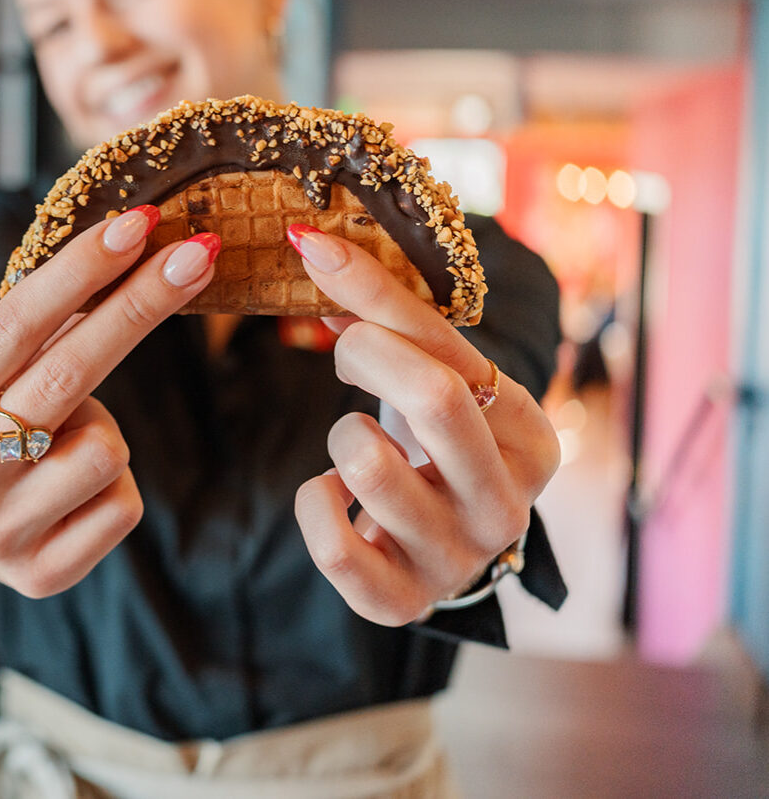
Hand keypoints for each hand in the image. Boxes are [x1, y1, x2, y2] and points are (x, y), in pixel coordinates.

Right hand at [0, 207, 219, 597]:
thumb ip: (33, 330)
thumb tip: (131, 248)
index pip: (16, 326)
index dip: (81, 271)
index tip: (137, 225)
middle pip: (70, 373)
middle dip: (140, 305)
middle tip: (196, 256)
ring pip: (107, 447)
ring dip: (104, 429)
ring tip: (62, 439)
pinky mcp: (41, 575)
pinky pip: (123, 503)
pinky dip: (112, 485)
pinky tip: (71, 489)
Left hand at [288, 224, 560, 625]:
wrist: (440, 544)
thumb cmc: (438, 444)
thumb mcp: (439, 380)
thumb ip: (393, 321)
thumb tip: (319, 251)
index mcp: (534, 441)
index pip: (451, 353)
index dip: (372, 294)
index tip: (314, 246)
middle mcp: (506, 508)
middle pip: (431, 399)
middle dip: (365, 352)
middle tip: (345, 348)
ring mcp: (455, 561)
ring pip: (366, 465)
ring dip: (340, 435)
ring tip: (355, 442)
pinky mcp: (398, 602)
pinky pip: (331, 543)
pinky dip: (315, 502)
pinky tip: (334, 492)